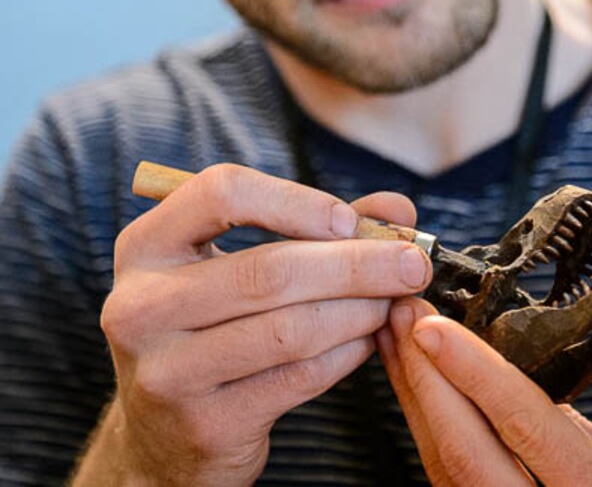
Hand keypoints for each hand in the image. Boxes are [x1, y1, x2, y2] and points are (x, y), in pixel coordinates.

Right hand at [80, 166, 430, 486]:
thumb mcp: (238, 265)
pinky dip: (347, 353)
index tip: (349, 221)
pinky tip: (369, 338)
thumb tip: (398, 211)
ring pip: (290, 327)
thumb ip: (315, 229)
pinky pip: (298, 377)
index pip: (221, 192)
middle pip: (268, 269)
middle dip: (356, 263)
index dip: (295, 200)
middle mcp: (142, 304)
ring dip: (359, 309)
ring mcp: (167, 369)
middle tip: (412, 262)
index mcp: (146, 245)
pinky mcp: (204, 422)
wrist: (161, 434)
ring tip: (394, 299)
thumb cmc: (211, 327)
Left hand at [378, 297, 591, 485]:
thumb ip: (572, 421)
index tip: (432, 327)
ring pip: (439, 462)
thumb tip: (518, 363)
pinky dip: (419, 419)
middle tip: (402, 314)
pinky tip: (408, 380)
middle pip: (461, 450)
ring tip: (392, 333)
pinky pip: (439, 472)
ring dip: (411, 391)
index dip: (475, 374)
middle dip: (423, 376)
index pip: (524, 426)